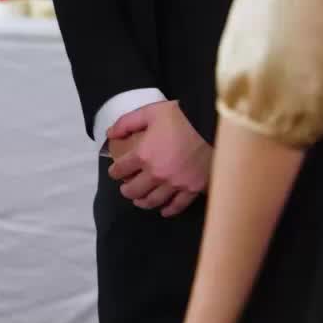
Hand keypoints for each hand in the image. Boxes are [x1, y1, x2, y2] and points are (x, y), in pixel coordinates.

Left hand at [108, 101, 211, 216]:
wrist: (212, 123)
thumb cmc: (181, 116)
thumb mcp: (150, 112)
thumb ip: (126, 123)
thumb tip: (110, 134)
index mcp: (143, 155)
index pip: (121, 170)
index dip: (115, 171)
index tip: (115, 171)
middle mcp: (157, 174)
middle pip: (134, 190)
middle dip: (126, 190)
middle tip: (126, 188)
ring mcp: (175, 184)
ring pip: (153, 201)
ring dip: (143, 202)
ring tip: (140, 200)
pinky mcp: (193, 188)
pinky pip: (178, 205)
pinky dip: (169, 209)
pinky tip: (164, 210)